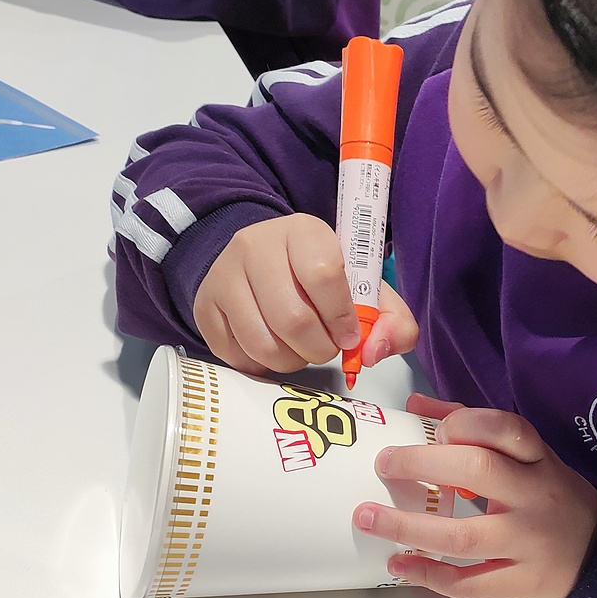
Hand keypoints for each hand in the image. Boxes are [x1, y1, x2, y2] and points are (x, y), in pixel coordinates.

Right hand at [194, 214, 418, 374]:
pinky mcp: (205, 306)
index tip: (349, 334)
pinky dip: (261, 366)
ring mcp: (224, 275)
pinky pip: (235, 354)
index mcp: (303, 231)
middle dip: (318, 348)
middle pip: (292, 318)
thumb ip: (391, 319)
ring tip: (301, 351)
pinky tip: (274, 349)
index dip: (342, 316)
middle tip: (326, 348)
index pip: (324, 275)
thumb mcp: (364, 287)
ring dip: (291, 361)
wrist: (262, 258)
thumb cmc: (319, 276)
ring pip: (261, 342)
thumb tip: (373, 353)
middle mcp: (255, 246)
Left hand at [355, 394, 596, 597]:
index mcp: (537, 461)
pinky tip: (398, 566)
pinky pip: (470, 584)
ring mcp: (529, 543)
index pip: (506, 428)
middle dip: (422, 465)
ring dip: (409, 529)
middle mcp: (536, 498)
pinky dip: (429, 575)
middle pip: (479, 472)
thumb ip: (474, 429)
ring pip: (465, 537)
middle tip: (383, 465)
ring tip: (368, 518)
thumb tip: (415, 406)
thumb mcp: (527, 458)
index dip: (464, 425)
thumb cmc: (550, 498)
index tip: (435, 432)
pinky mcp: (523, 583)